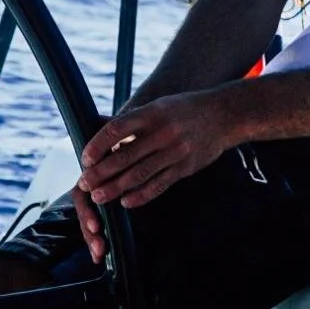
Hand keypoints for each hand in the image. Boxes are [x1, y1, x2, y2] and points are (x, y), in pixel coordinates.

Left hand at [76, 92, 235, 239]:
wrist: (224, 115)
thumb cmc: (184, 109)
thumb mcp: (158, 106)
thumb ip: (131, 120)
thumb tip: (97, 125)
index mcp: (152, 113)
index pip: (117, 129)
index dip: (98, 145)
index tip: (85, 158)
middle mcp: (163, 132)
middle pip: (125, 156)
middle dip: (101, 172)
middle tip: (84, 183)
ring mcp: (176, 151)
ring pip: (140, 174)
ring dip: (115, 188)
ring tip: (98, 197)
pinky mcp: (186, 167)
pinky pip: (160, 184)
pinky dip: (141, 195)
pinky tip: (126, 202)